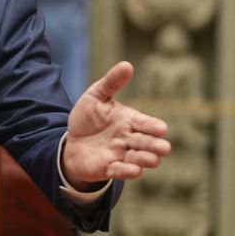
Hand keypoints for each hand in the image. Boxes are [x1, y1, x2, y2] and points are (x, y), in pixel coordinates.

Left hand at [61, 61, 170, 190]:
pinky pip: (121, 171)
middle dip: (155, 145)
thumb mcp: (96, 96)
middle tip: (163, 148)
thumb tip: (127, 64)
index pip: (146, 123)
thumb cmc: (88, 117)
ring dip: (146, 160)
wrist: (71, 140)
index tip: (161, 128)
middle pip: (147, 143)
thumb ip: (112, 82)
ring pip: (139, 159)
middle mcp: (129, 138)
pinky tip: (134, 170)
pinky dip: (127, 171)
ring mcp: (120, 154)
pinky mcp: (109, 168)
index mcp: (129, 120)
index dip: (153, 126)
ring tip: (153, 160)